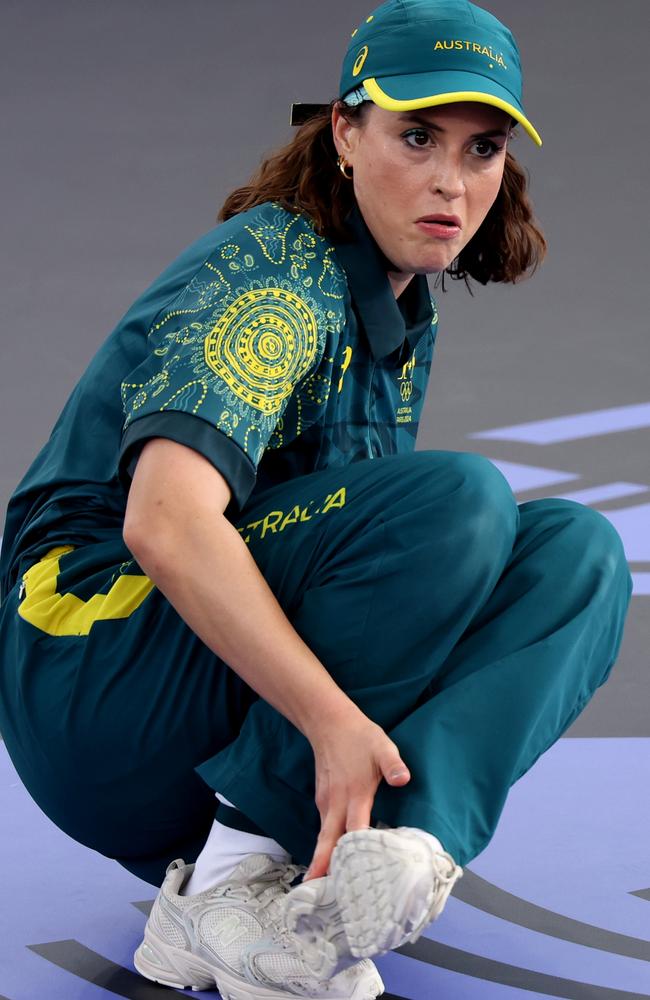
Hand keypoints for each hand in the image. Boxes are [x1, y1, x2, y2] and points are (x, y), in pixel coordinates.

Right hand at [304, 711, 410, 880]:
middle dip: (322, 868)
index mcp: (354, 794)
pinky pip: (325, 827)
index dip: (355, 855)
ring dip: (323, 860)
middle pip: (328, 842)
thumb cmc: (359, 736)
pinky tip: (332, 857)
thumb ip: (393, 765)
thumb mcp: (382, 746)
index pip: (353, 831)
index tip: (354, 878)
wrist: (328, 722)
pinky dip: (326, 845)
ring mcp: (326, 802)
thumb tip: (404, 780)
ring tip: (325, 887)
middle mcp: (336, 803)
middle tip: (318, 895)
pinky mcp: (322, 799)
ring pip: (324, 836)